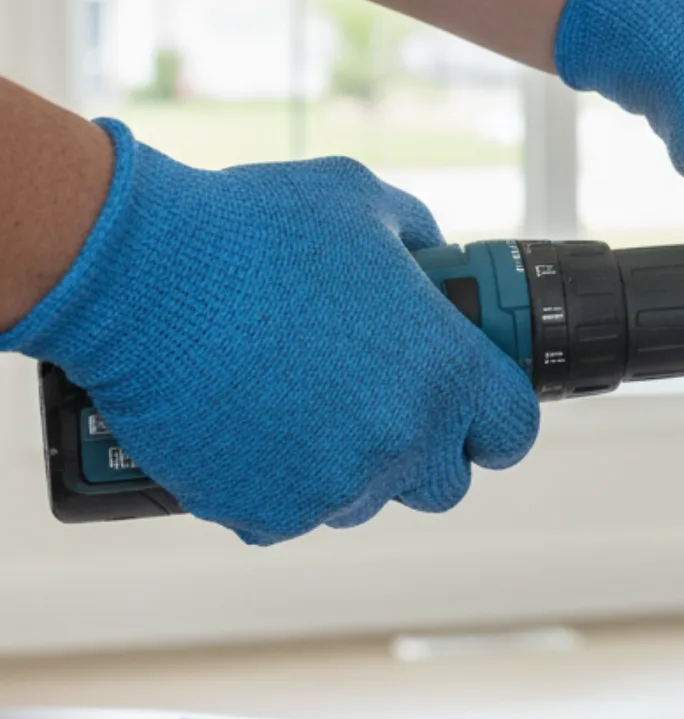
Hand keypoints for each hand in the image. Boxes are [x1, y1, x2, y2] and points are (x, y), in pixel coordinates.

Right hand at [0, 122, 538, 544]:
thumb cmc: (251, 229)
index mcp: (447, 373)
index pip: (512, 430)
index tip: (472, 412)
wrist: (136, 272)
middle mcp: (402, 440)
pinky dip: (270, 482)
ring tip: (292, 405)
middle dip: (419, 451)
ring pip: (362, 499)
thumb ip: (419, 239)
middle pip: (443, 482)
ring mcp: (335, 485)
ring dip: (342, 466)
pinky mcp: (265, 512)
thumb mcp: (362, 204)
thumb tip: (435, 258)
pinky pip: (287, 514)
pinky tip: (244, 429)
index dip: (493, 420)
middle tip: (373, 407)